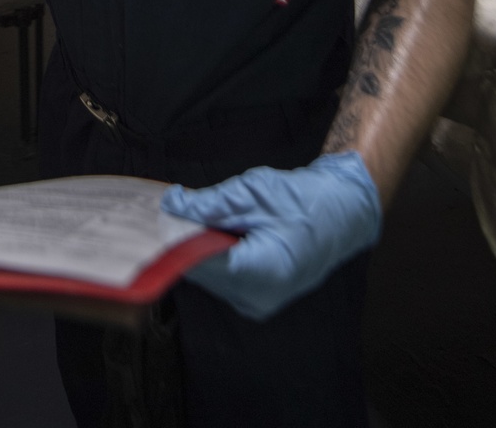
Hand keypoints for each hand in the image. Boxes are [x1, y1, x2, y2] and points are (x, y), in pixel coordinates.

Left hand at [160, 151, 381, 320]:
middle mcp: (258, 297)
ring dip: (193, 248)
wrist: (342, 212)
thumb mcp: (252, 192)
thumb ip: (208, 204)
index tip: (152, 218)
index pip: (201, 262)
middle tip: (162, 210)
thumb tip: (171, 206)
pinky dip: (208, 255)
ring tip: (184, 216)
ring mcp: (257, 302)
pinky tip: (204, 232)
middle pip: (200, 272)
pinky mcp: (255, 296)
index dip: (174, 238)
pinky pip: (220, 277)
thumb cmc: (304, 200)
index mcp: (263, 273)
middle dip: (180, 240)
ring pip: (207, 276)